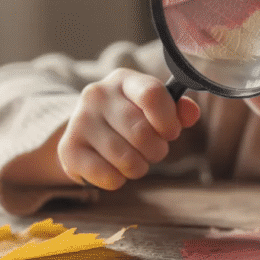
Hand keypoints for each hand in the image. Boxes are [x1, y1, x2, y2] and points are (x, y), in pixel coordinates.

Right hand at [57, 69, 199, 189]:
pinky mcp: (68, 148)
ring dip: (139, 168)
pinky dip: (119, 180)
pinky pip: (107, 176)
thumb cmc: (130, 120)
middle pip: (141, 132)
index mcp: (124, 79)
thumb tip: (191, 114)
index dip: (168, 121)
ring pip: (125, 158)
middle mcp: (97, 94)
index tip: (170, 133)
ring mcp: (79, 120)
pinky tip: (114, 169)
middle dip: (156, 150)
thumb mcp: (154, 109)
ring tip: (134, 161)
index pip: (152, 94)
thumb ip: (177, 110)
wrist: (87, 134)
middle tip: (153, 151)